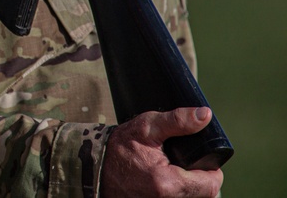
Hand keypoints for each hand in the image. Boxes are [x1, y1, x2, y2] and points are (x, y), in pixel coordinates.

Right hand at [101, 108, 223, 197]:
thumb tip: (204, 115)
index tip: (201, 159)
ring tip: (174, 168)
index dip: (211, 170)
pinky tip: (165, 178)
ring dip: (189, 185)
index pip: (211, 185)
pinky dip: (176, 190)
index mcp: (168, 182)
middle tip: (186, 161)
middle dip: (200, 177)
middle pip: (204, 194)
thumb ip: (178, 121)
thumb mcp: (147, 127)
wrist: (95, 165)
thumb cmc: (120, 147)